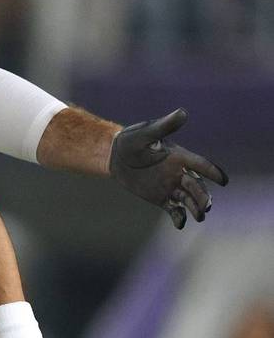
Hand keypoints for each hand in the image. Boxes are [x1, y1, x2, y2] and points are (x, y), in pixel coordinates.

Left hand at [110, 109, 227, 228]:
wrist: (114, 155)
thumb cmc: (131, 140)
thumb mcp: (147, 132)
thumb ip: (165, 126)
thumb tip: (183, 113)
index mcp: (180, 157)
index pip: (201, 165)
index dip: (213, 172)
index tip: (223, 181)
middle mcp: (179, 173)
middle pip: (197, 186)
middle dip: (203, 196)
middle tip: (207, 206)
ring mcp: (170, 186)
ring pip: (188, 199)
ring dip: (195, 208)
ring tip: (199, 216)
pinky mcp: (160, 197)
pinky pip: (173, 209)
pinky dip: (179, 217)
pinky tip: (180, 224)